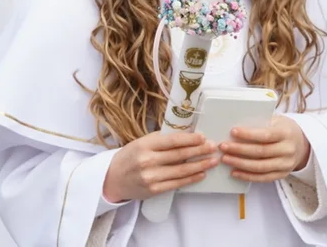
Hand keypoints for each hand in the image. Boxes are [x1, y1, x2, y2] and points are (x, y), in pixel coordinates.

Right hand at [102, 131, 218, 202]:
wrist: (112, 179)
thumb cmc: (129, 157)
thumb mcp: (141, 142)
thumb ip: (160, 139)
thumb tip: (185, 135)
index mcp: (144, 145)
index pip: (172, 141)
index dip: (190, 139)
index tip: (203, 137)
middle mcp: (148, 161)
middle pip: (179, 155)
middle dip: (200, 151)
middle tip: (214, 147)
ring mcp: (151, 177)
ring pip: (181, 171)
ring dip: (200, 165)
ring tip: (213, 161)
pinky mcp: (154, 190)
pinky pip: (177, 184)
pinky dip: (191, 179)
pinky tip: (201, 174)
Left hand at [219, 115, 309, 182]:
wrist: (302, 144)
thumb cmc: (283, 129)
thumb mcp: (276, 120)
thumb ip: (261, 123)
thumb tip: (236, 126)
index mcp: (286, 133)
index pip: (265, 135)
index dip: (249, 134)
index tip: (233, 131)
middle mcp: (288, 150)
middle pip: (261, 152)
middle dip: (239, 150)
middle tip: (223, 146)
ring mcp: (286, 164)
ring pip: (260, 167)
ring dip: (240, 164)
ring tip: (225, 159)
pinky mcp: (282, 175)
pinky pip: (263, 178)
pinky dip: (247, 176)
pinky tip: (234, 172)